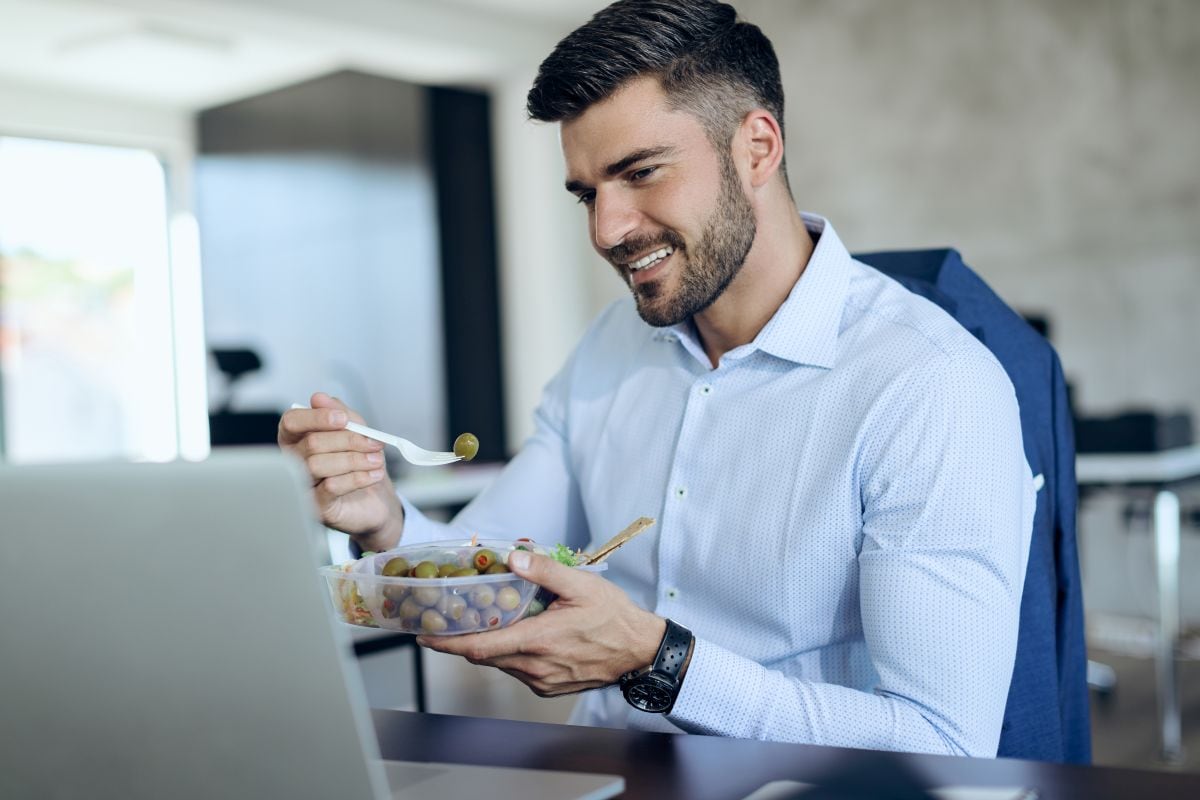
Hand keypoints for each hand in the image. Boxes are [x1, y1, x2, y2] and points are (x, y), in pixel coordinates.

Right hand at [277, 392, 403, 549]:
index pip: (291, 421)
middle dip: (348, 440)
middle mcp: (294, 462)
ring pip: (318, 465)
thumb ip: (340, 413)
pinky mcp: (316, 507)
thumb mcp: (356, 431)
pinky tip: (374, 475)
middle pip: (311, 443)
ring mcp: (302, 486)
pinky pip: (331, 486)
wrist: (376, 500)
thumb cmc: (360, 463)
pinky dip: (357, 477)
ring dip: (354, 459)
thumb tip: (319, 398)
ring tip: (376, 460)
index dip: (316, 417)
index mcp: (298, 439)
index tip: (343, 419)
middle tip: (374, 443)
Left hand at [418, 551, 665, 696]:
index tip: (424, 637)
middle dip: (462, 641)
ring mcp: (542, 680)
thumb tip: (513, 559)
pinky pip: (518, 671)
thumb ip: (544, 571)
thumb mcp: (581, 585)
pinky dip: (509, 654)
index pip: (480, 648)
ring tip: (481, 623)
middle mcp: (535, 666)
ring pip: (501, 664)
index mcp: (539, 641)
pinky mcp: (549, 687)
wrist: (640, 651)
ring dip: (488, 646)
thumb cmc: (613, 617)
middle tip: (445, 623)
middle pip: (484, 657)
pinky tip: (516, 635)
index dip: (448, 644)